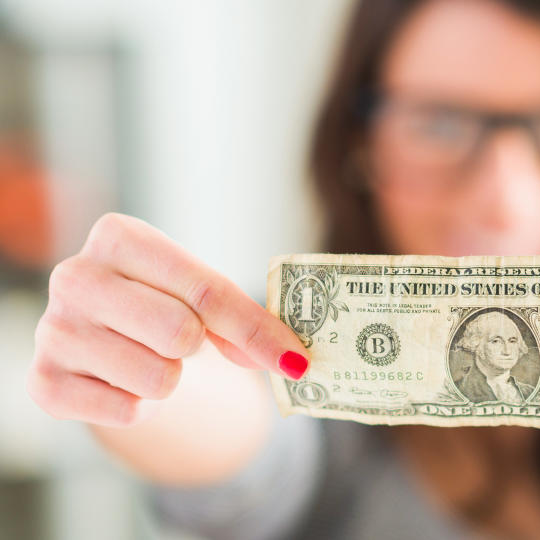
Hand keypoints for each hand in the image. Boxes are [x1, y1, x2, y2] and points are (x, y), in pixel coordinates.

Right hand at [28, 213, 309, 426]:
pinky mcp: (43, 382)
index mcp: (119, 236)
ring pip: (157, 378)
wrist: (100, 338)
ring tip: (148, 358)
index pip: (206, 290)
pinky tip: (121, 381)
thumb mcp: (201, 295)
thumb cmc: (161, 304)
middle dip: (198, 349)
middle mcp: (76, 276)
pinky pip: (127, 411)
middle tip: (183, 342)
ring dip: (168, 379)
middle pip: (181, 332)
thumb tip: (293, 362)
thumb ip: (244, 321)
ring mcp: (54, 329)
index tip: (297, 361)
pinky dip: (140, 406)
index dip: (257, 330)